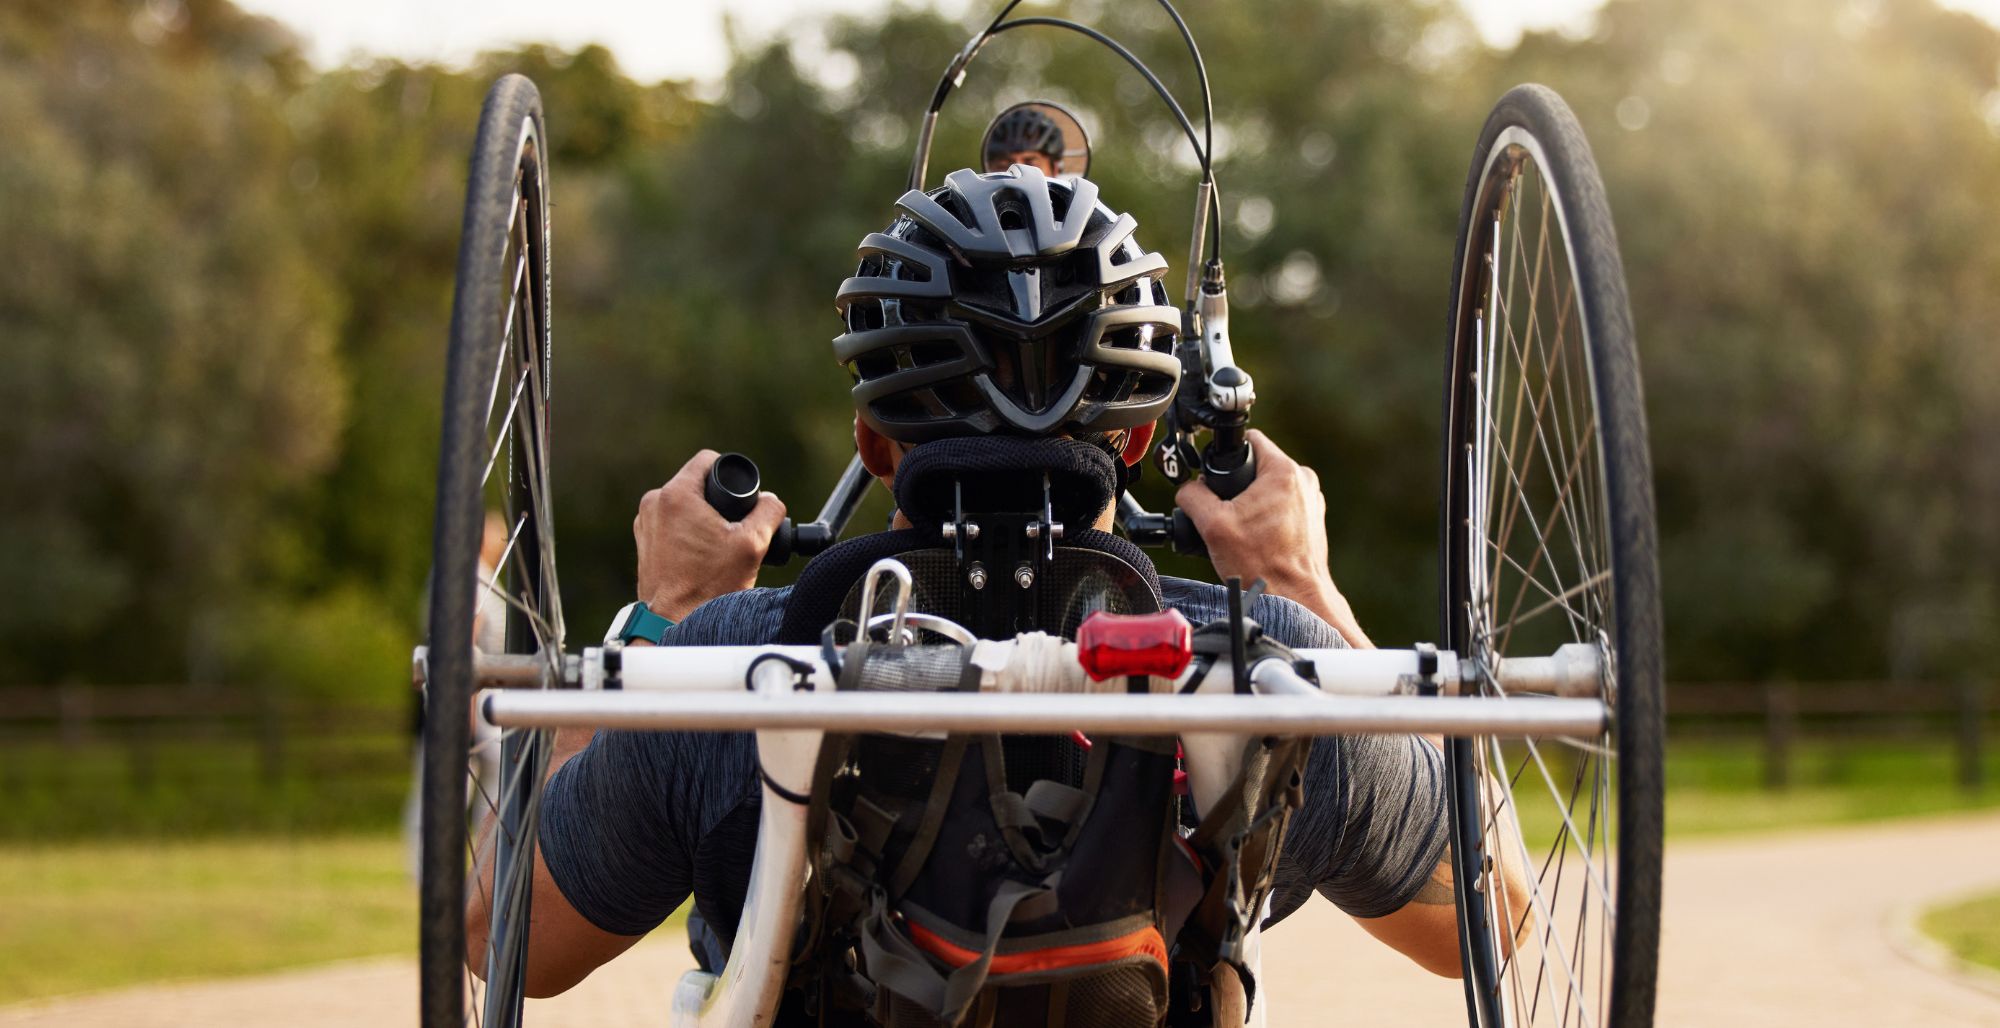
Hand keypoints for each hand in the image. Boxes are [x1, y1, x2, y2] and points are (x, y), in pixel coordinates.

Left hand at [634, 450, 785, 621]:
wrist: (675, 622)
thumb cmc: (708, 586)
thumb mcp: (752, 544)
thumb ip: (768, 512)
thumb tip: (770, 501)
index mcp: (676, 495)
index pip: (708, 460)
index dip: (729, 474)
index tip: (740, 498)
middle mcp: (655, 503)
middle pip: (695, 483)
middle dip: (716, 499)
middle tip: (732, 526)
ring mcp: (645, 523)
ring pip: (683, 504)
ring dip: (702, 516)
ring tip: (717, 544)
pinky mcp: (644, 542)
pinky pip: (671, 523)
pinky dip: (687, 532)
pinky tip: (701, 554)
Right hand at [1176, 430, 1370, 647]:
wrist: (1295, 597)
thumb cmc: (1263, 565)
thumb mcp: (1212, 525)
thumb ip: (1192, 496)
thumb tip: (1187, 489)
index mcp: (1283, 471)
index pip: (1249, 440)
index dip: (1226, 454)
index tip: (1217, 477)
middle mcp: (1303, 481)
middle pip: (1258, 465)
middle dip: (1237, 484)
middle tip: (1225, 511)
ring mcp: (1312, 501)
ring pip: (1269, 487)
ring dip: (1252, 502)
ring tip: (1241, 529)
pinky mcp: (1312, 520)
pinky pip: (1282, 505)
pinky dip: (1267, 516)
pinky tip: (1257, 538)